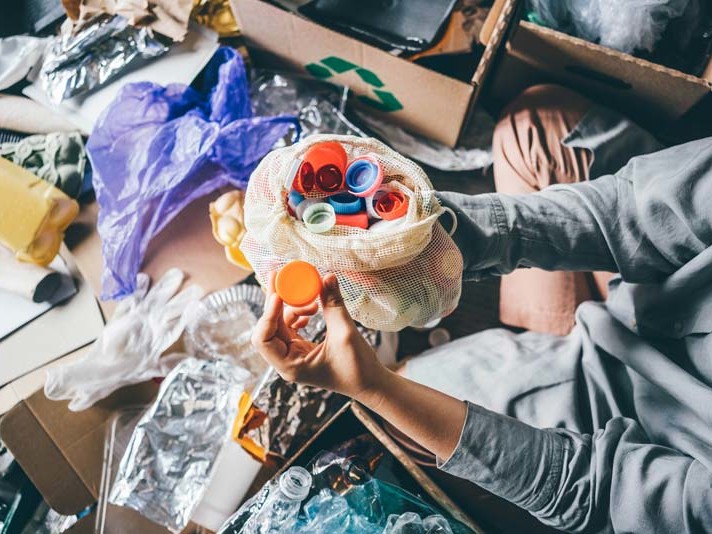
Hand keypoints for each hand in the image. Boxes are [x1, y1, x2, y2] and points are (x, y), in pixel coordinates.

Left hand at [252, 272, 388, 401]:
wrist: (370, 383)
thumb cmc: (358, 367)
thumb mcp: (345, 332)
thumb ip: (333, 304)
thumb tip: (327, 276)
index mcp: (290, 366)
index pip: (264, 339)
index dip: (268, 315)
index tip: (278, 294)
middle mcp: (287, 362)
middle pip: (269, 328)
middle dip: (276, 303)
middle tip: (280, 277)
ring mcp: (293, 355)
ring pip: (279, 325)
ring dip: (292, 308)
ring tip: (314, 303)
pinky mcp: (301, 349)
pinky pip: (290, 327)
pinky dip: (298, 315)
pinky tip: (312, 311)